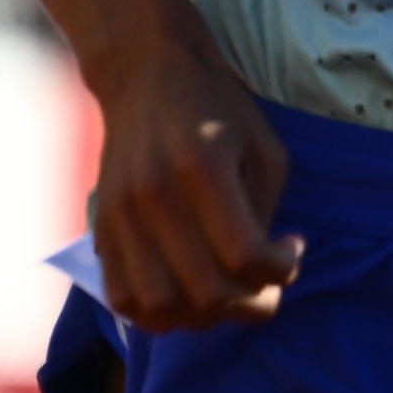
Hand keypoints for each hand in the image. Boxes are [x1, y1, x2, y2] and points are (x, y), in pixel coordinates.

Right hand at [88, 37, 301, 329]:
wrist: (146, 76)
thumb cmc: (219, 109)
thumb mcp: (264, 149)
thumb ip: (264, 213)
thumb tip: (262, 274)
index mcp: (204, 169)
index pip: (245, 256)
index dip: (282, 270)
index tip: (292, 250)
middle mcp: (155, 197)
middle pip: (206, 293)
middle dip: (251, 303)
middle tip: (266, 282)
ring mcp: (121, 217)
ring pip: (162, 308)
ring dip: (204, 316)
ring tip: (226, 291)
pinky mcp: (101, 229)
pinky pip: (124, 299)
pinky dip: (160, 313)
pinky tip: (186, 292)